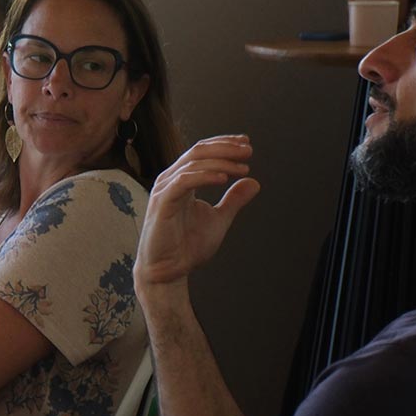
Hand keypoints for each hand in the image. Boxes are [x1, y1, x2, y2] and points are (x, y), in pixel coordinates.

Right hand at [134, 136, 259, 293]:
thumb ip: (233, 200)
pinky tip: (224, 179)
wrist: (168, 271)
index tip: (247, 144)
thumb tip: (253, 182)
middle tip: (249, 151)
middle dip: (225, 148)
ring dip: (221, 161)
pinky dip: (205, 176)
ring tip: (243, 167)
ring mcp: (164, 191)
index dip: (224, 144)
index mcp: (181, 181)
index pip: (201, 152)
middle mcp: (170, 181)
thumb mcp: (218, 219)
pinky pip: (184, 181)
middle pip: (198, 152)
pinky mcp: (162, 204)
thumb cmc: (186, 247)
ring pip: (193, 163)